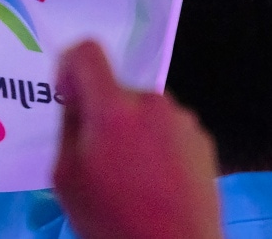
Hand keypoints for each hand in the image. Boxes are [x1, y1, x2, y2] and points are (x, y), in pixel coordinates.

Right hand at [53, 41, 221, 238]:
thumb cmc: (112, 221)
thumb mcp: (67, 178)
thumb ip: (69, 126)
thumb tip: (77, 98)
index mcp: (115, 108)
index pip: (87, 51)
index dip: (70, 66)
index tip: (68, 96)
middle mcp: (155, 102)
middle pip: (118, 89)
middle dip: (103, 114)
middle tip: (98, 161)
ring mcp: (184, 120)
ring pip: (145, 112)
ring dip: (132, 131)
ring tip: (131, 179)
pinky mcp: (204, 140)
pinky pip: (169, 130)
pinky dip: (157, 147)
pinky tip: (157, 184)